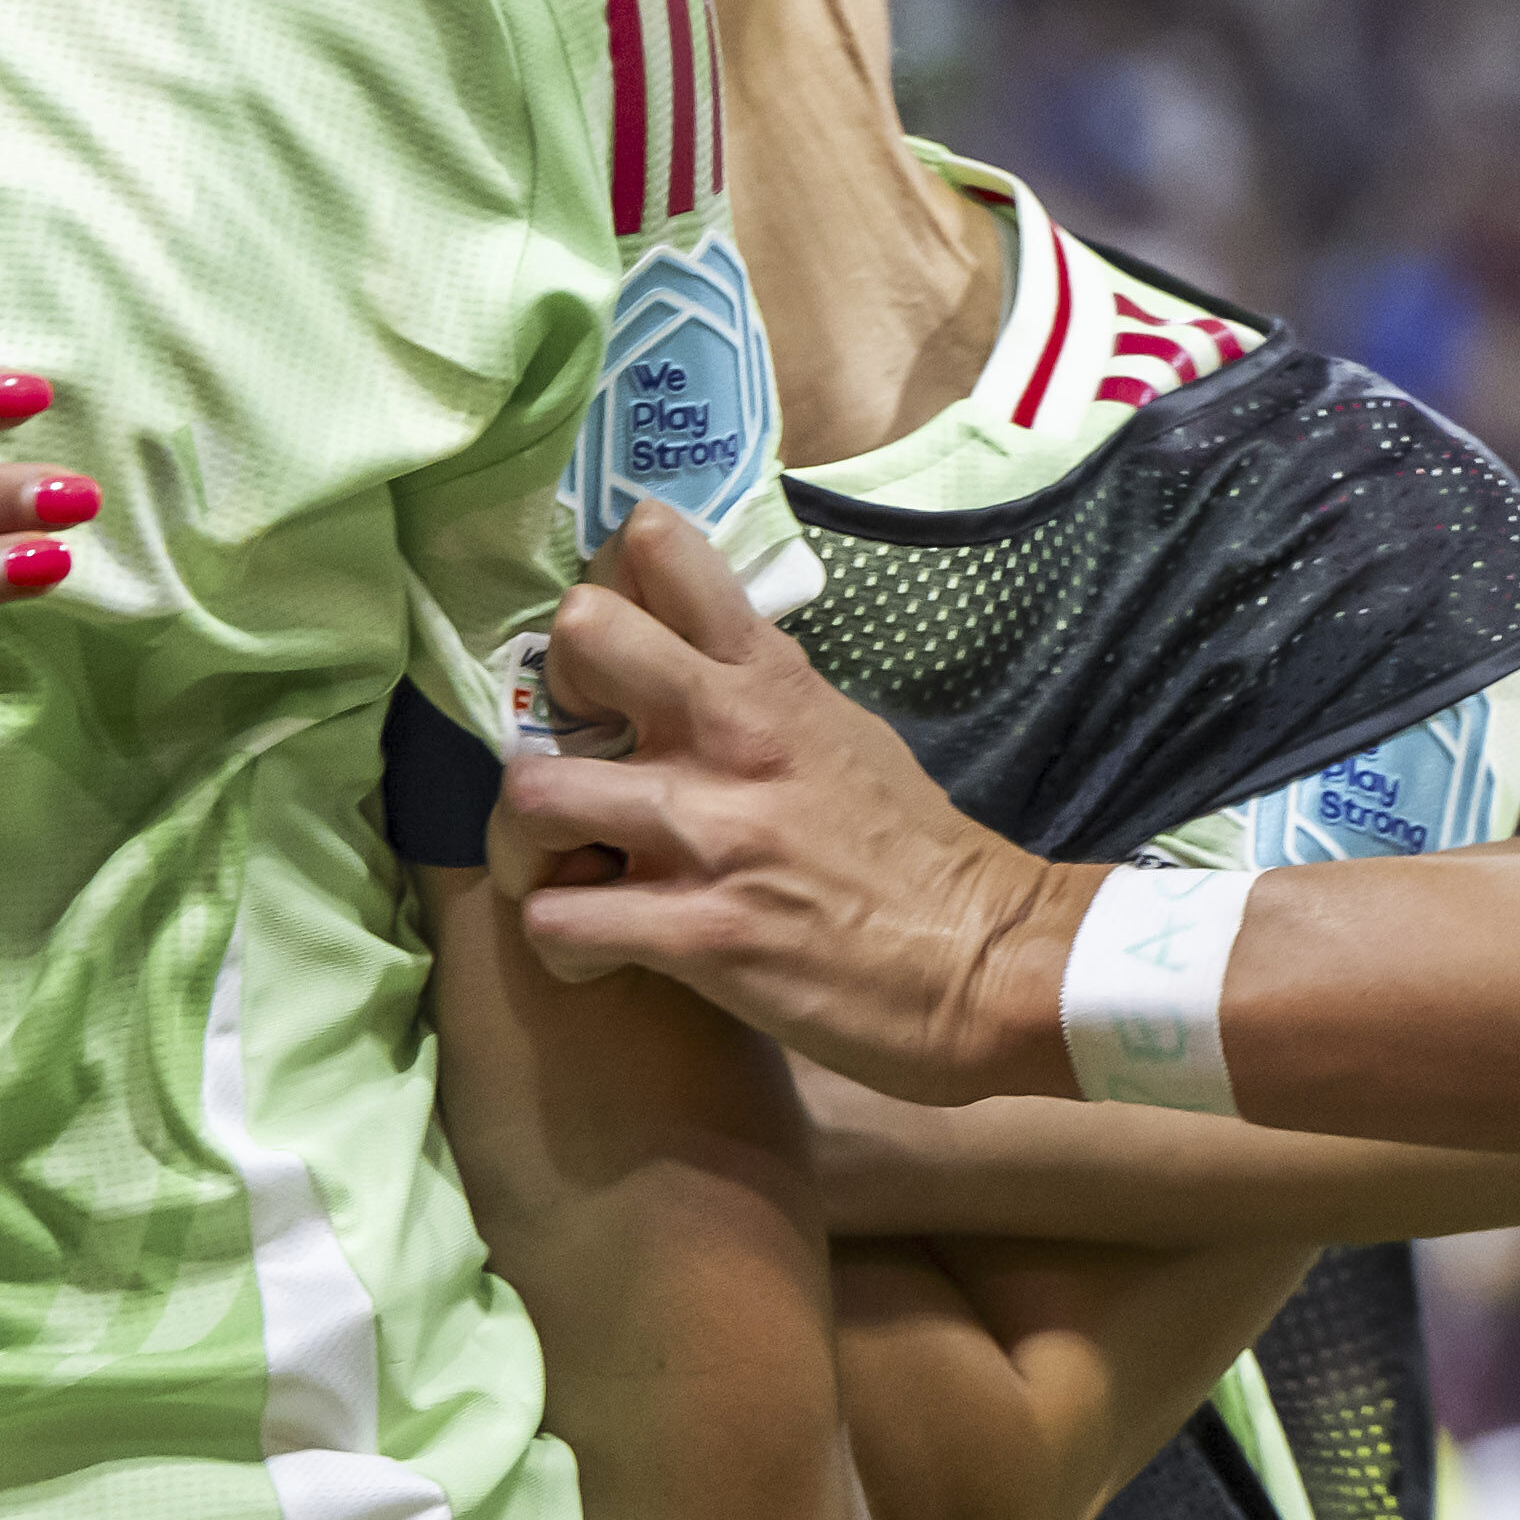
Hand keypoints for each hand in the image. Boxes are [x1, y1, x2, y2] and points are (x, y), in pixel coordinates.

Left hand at [500, 508, 1089, 1099]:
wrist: (986, 963)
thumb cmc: (913, 853)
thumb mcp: (844, 733)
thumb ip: (765, 692)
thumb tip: (700, 659)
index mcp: (770, 680)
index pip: (665, 556)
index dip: (611, 591)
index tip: (611, 652)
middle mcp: (732, 736)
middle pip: (581, 639)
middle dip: (550, 699)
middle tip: (572, 756)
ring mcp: (711, 835)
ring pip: (536, 790)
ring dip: (533, 836)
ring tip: (568, 864)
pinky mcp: (699, 934)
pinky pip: (557, 920)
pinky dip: (559, 937)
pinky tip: (595, 943)